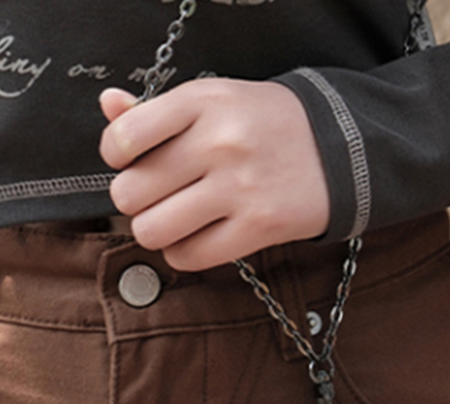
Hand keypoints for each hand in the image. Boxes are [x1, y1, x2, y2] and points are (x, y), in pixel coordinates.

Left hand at [99, 79, 330, 270]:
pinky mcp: (258, 227)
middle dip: (137, 201)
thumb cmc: (267, 126)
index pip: (123, 138)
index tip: (133, 161)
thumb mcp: (217, 101)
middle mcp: (219, 143)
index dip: (116, 157)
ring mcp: (240, 188)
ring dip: (156, 231)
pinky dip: (183, 253)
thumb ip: (158, 109)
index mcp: (203, 102)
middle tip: (159, 196)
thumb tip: (109, 107)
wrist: (340, 150)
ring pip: (152, 230)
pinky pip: (189, 256)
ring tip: (175, 220)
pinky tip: (196, 237)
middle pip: (130, 194)